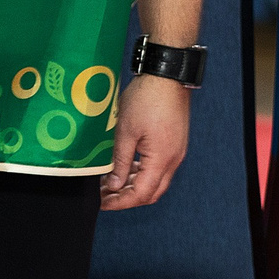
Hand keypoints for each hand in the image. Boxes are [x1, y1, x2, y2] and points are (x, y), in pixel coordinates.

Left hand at [101, 75, 189, 209]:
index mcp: (162, 159)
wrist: (167, 76)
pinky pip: (160, 167)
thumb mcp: (125, 132)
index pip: (142, 193)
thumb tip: (114, 185)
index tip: (102, 202)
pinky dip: (143, 173)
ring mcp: (176, 151)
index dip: (121, 202)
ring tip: (111, 182)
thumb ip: (119, 162)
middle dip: (128, 198)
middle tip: (105, 196)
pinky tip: (126, 167)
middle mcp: (174, 159)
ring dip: (135, 185)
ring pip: (156, 180)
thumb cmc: (146, 99)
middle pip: (152, 192)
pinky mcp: (174, 143)